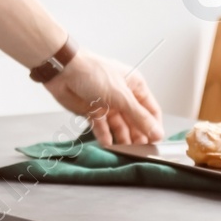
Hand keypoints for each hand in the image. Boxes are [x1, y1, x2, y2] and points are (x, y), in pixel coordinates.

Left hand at [44, 49, 163, 145]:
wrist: (63, 71)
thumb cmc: (93, 72)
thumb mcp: (121, 96)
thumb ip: (139, 116)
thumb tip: (157, 132)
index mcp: (134, 85)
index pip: (150, 110)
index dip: (154, 126)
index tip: (156, 142)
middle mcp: (122, 95)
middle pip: (135, 121)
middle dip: (138, 135)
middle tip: (140, 150)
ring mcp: (107, 104)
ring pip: (119, 126)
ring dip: (122, 138)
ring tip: (124, 149)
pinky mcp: (92, 111)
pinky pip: (102, 128)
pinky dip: (105, 136)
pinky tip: (107, 143)